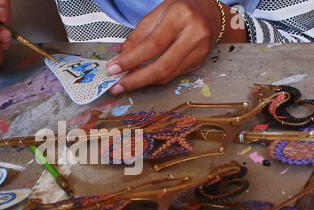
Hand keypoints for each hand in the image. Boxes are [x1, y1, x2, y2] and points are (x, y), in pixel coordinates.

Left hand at [106, 0, 247, 93]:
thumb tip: (121, 59)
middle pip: (162, 66)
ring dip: (143, 82)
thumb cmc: (180, 10)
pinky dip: (154, 79)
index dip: (130, 60)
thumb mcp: (156, 14)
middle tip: (117, 86)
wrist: (210, 13)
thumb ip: (138, 36)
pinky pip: (172, 76)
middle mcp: (194, 35)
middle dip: (136, 80)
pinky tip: (143, 77)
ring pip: (167, 75)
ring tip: (125, 83)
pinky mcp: (199, 63)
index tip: (113, 69)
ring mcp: (199, 51)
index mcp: (181, 17)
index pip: (152, 45)